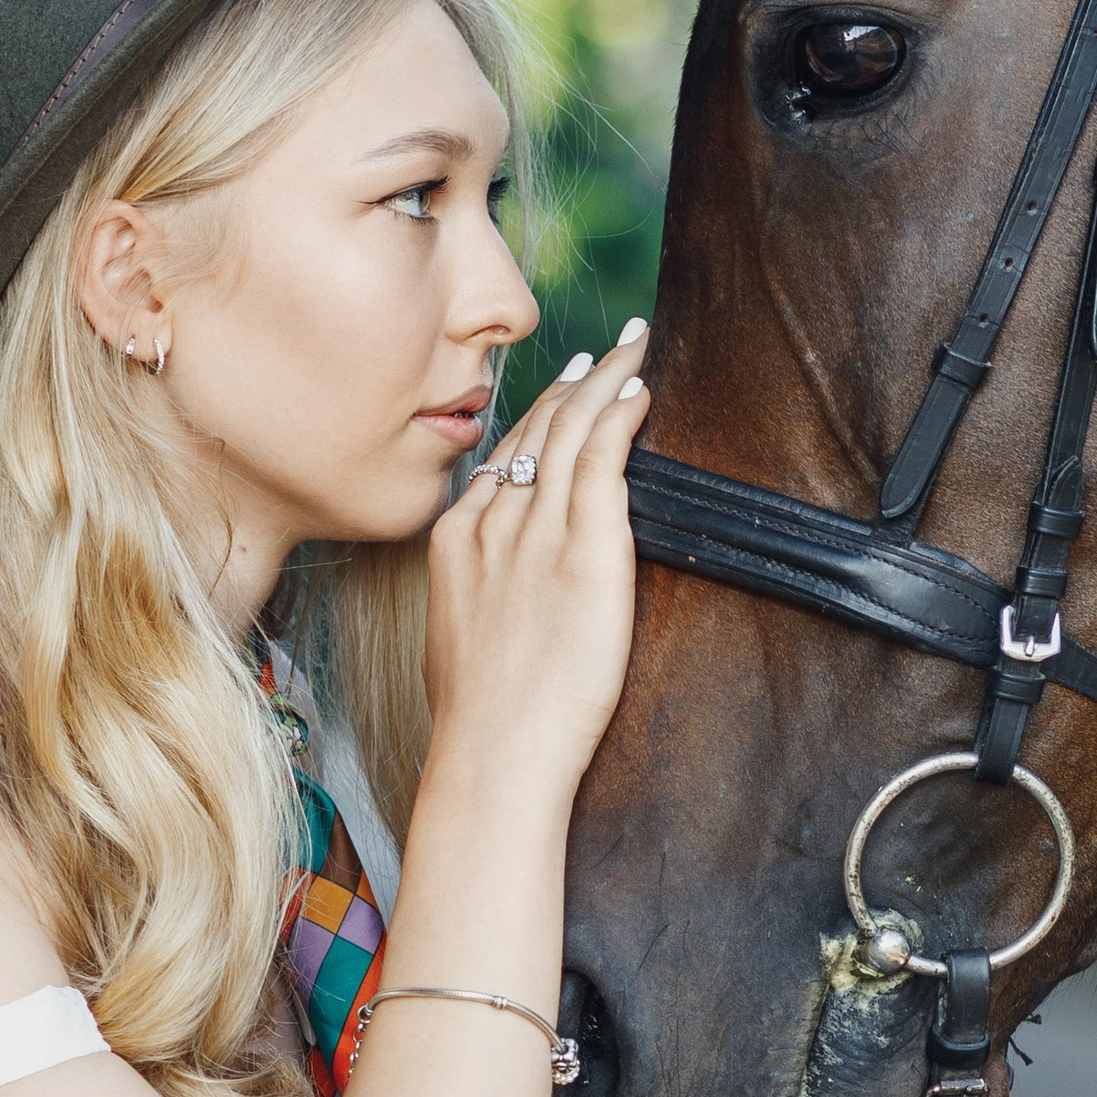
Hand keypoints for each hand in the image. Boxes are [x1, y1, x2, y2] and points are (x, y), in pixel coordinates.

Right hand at [423, 321, 649, 798]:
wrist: (493, 750)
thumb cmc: (480, 718)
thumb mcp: (458, 636)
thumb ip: (480, 593)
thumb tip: (502, 591)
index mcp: (457, 540)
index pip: (501, 458)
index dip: (537, 416)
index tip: (562, 391)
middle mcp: (492, 521)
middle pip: (536, 428)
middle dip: (576, 381)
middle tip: (608, 346)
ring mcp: (536, 530)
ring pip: (571, 429)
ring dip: (607, 381)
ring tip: (634, 349)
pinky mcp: (584, 547)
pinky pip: (602, 458)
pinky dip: (620, 416)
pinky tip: (640, 392)